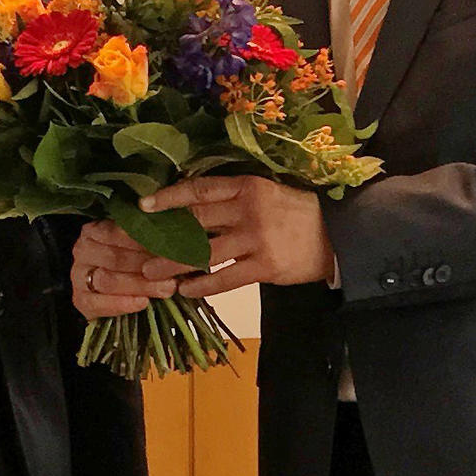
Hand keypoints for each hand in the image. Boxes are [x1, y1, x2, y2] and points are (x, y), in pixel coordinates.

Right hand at [69, 219, 182, 319]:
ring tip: (166, 288)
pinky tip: (143, 303)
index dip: (142, 240)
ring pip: (108, 280)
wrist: (114, 292)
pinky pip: (99, 304)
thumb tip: (174, 237)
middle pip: (115, 258)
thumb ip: (149, 238)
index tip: (168, 245)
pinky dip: (122, 304)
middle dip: (146, 265)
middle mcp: (82, 250)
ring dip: (140, 285)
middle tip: (172, 271)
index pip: (115, 231)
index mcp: (95, 230)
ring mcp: (78, 275)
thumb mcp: (139, 244)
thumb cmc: (134, 260)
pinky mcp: (79, 300)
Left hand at [141, 178, 333, 295]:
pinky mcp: (265, 267)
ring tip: (152, 274)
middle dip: (163, 235)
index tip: (144, 205)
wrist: (338, 236)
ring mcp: (257, 239)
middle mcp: (249, 209)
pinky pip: (225, 279)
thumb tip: (193, 209)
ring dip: (174, 265)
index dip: (170, 197)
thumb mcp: (267, 193)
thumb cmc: (298, 213)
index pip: (201, 189)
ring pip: (204, 253)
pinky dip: (202, 285)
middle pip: (196, 221)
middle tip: (136, 246)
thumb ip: (235, 199)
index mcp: (249, 186)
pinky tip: (185, 290)